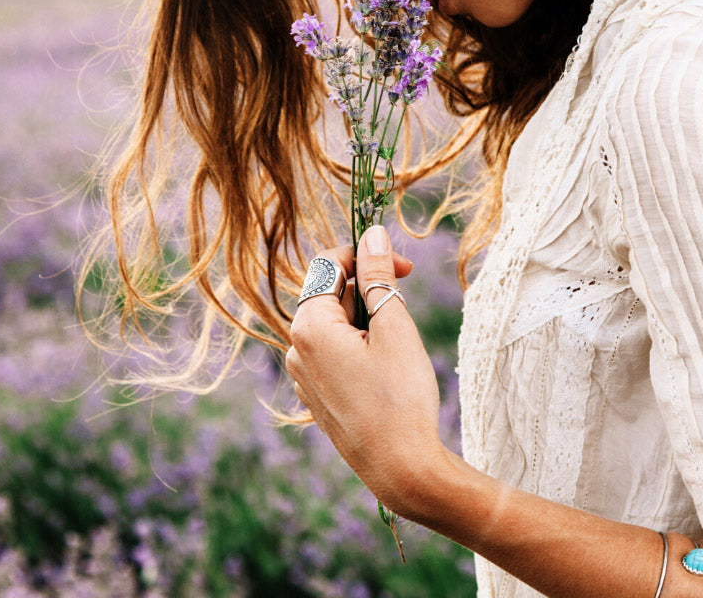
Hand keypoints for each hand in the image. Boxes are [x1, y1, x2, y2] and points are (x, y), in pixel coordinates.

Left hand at [286, 226, 446, 516]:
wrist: (400, 468)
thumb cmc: (400, 396)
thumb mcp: (394, 326)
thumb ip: (378, 275)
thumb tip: (372, 233)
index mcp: (309, 327)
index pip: (328, 265)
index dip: (366, 255)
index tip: (405, 265)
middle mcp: (296, 349)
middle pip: (331, 294)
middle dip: (368, 288)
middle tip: (406, 300)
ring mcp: (304, 377)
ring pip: (334, 325)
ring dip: (366, 317)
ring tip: (398, 341)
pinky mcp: (317, 397)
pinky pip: (334, 353)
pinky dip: (359, 345)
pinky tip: (385, 367)